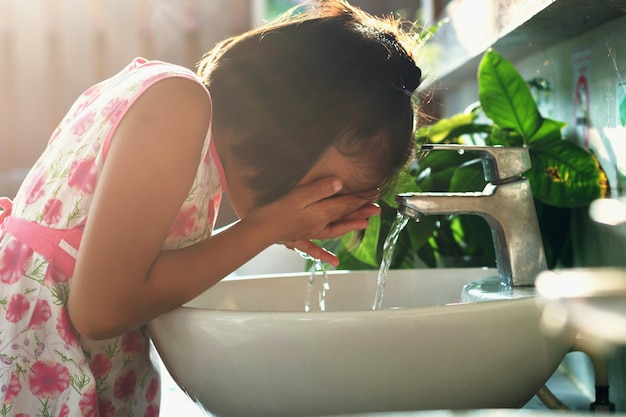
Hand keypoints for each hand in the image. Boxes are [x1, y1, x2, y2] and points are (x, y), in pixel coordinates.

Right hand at [247, 177, 379, 265]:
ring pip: (335, 230)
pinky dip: (326, 255)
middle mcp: (320, 225)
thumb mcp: (299, 195)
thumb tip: (340, 183)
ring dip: (351, 225)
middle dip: (362, 210)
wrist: (259, 230)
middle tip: (378, 207)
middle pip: (345, 216)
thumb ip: (320, 189)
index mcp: (321, 213)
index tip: (376, 192)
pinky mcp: (299, 238)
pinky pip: (315, 248)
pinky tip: (335, 262)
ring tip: (365, 223)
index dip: (362, 198)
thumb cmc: (277, 210)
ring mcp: (310, 233)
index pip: (347, 204)